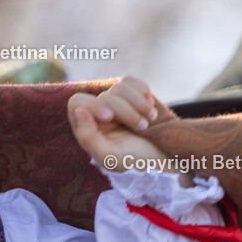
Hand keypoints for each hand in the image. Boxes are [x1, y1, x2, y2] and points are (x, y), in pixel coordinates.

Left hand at [67, 76, 193, 186]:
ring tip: (150, 119)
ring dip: (139, 104)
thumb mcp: (110, 157)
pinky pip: (131, 81)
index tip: (109, 117)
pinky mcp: (130, 93)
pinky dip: (144, 92)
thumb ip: (88, 138)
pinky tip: (150, 108)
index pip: (77, 102)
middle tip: (142, 127)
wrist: (164, 156)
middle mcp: (98, 112)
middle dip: (126, 111)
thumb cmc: (134, 160)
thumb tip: (78, 112)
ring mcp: (115, 101)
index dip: (93, 106)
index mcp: (87, 127)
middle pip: (104, 96)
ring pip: (119, 87)